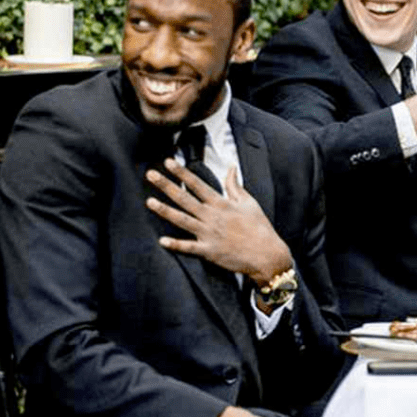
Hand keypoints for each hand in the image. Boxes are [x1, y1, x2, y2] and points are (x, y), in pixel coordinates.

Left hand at [146, 159, 291, 285]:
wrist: (267, 254)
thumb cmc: (259, 227)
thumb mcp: (249, 203)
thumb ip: (235, 186)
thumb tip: (230, 167)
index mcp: (222, 204)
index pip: (197, 184)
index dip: (182, 172)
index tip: (168, 162)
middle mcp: (212, 217)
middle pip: (185, 198)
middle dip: (167, 185)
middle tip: (150, 174)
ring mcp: (209, 234)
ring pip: (183, 220)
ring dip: (165, 211)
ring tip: (149, 202)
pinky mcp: (209, 251)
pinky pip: (190, 247)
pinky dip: (176, 245)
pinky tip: (162, 240)